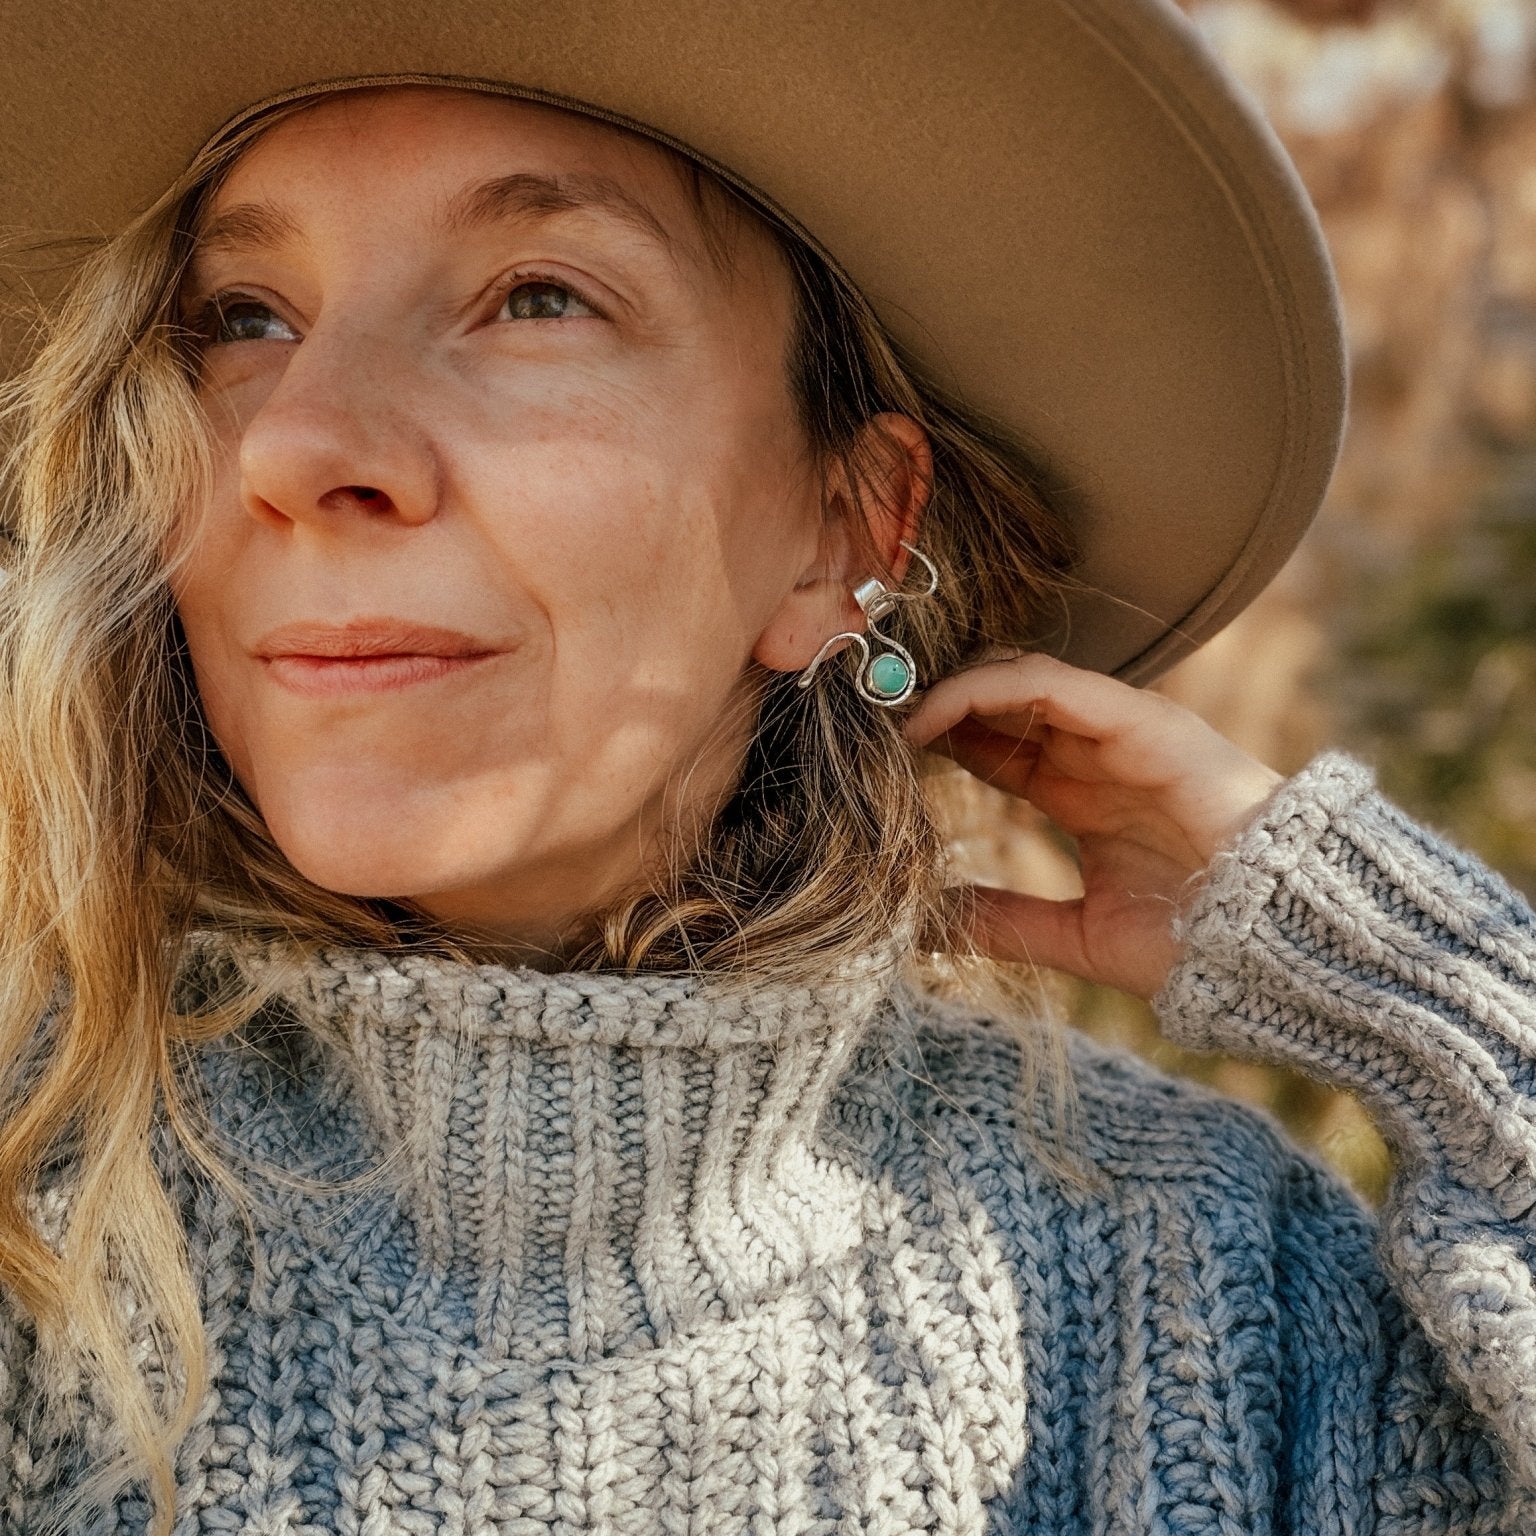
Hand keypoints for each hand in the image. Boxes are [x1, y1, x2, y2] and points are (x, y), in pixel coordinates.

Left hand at [903, 653, 1283, 999]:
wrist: (1282, 949)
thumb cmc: (1200, 946)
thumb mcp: (1079, 938)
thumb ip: (1007, 922)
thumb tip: (927, 928)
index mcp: (1088, 797)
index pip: (999, 749)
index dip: (940, 743)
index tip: (878, 758)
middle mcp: (1102, 754)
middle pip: (1002, 705)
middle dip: (934, 708)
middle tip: (867, 724)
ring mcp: (1125, 732)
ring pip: (1019, 681)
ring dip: (948, 691)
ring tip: (888, 716)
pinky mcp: (1145, 721)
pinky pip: (1051, 684)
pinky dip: (983, 690)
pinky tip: (930, 718)